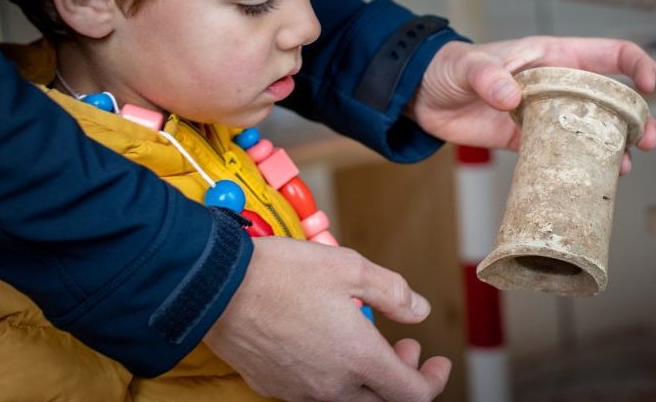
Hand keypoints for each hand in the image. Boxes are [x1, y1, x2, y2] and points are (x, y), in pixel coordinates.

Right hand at [203, 237, 450, 400]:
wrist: (218, 289)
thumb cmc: (282, 274)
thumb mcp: (349, 267)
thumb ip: (392, 292)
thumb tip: (419, 311)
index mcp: (358, 358)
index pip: (413, 394)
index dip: (434, 380)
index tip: (437, 362)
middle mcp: (332, 385)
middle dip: (403, 377)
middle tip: (403, 347)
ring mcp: (302, 390)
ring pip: (349, 399)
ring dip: (368, 377)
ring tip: (362, 339)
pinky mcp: (276, 386)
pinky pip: (316, 392)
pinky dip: (335, 375)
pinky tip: (325, 341)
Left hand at [411, 37, 655, 172]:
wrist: (419, 95)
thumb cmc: (447, 66)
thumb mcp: (468, 64)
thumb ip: (487, 76)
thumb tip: (510, 96)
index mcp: (550, 57)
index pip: (607, 54)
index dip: (635, 65)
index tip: (649, 85)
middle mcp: (554, 85)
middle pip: (608, 97)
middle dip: (634, 116)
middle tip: (646, 139)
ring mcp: (541, 114)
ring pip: (587, 128)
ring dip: (610, 146)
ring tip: (624, 166)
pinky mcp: (523, 140)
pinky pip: (558, 153)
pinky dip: (575, 165)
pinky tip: (587, 179)